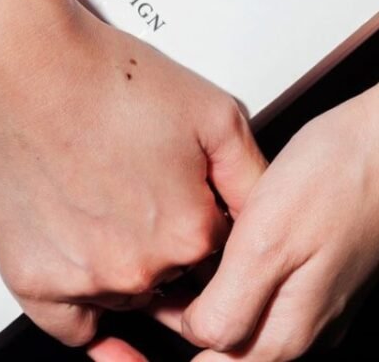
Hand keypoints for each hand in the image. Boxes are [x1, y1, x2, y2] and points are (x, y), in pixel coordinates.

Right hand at [0, 0, 266, 346]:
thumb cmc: (103, 76)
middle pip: (174, 281)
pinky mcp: (31, 277)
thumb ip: (254, 177)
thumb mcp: (212, 111)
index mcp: (191, 232)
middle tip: (142, 192)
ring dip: (127, 266)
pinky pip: (72, 322)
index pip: (220, 256)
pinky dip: (88, 316)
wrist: (23, 61)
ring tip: (107, 202)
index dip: (204, 220)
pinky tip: (97, 308)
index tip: (184, 197)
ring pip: (125, 295)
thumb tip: (266, 217)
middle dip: (169, 245)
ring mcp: (82, 278)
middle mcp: (140, 269)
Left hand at [147, 83, 378, 361]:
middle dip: (179, 321)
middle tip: (145, 286)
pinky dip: (220, 278)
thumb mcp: (268, 242)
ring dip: (198, 301)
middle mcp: (297, 327)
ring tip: (168, 266)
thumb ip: (231, 302)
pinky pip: (254, 292)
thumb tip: (197, 334)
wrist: (378, 145)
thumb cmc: (331, 182)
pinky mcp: (306, 273)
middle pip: (221, 347)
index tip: (133, 314)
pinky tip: (208, 249)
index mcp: (284, 331)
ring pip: (235, 319)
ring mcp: (305, 302)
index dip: (164, 338)